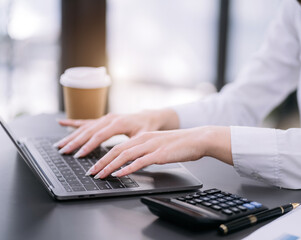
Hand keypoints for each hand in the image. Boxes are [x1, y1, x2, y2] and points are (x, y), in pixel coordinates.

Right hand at [54, 109, 179, 157]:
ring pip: (84, 127)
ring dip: (71, 136)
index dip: (88, 146)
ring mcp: (105, 118)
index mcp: (118, 123)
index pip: (100, 135)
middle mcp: (109, 119)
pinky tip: (61, 123)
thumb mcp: (143, 138)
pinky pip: (85, 121)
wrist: (148, 117)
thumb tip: (128, 159)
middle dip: (74, 142)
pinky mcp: (102, 120)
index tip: (79, 155)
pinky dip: (73, 123)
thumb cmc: (147, 128)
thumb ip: (134, 146)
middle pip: (88, 131)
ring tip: (59, 145)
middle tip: (63, 152)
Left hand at [86, 126, 231, 178]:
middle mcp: (144, 139)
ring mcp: (151, 146)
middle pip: (117, 150)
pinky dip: (127, 168)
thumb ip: (146, 151)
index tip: (95, 166)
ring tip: (100, 175)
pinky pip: (140, 161)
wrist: (197, 139)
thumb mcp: (159, 145)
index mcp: (143, 137)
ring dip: (110, 166)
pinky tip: (119, 174)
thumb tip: (134, 162)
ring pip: (125, 155)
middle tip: (91, 172)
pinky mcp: (159, 154)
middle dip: (101, 162)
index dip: (104, 156)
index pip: (118, 146)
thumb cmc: (180, 144)